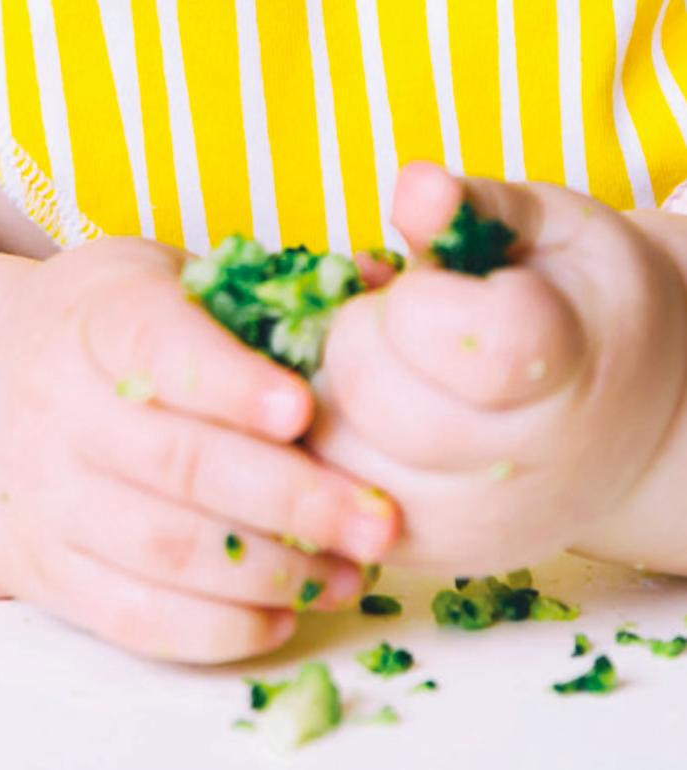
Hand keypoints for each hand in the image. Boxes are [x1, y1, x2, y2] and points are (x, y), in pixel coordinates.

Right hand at [0, 237, 397, 662]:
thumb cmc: (99, 335)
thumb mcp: (156, 281)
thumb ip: (252, 291)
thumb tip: (378, 286)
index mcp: (92, 320)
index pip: (155, 345)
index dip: (228, 380)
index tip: (302, 410)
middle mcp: (55, 408)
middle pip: (178, 464)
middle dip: (291, 500)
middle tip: (380, 524)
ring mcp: (44, 498)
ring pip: (162, 549)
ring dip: (270, 573)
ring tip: (350, 575)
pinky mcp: (45, 570)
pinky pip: (131, 617)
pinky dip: (215, 628)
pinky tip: (283, 616)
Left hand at [308, 163, 686, 573]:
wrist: (630, 429)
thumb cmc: (579, 309)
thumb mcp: (552, 233)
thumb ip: (478, 206)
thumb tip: (413, 184)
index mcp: (567, 364)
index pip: (448, 334)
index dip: (413, 302)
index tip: (427, 292)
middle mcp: (524, 465)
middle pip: (375, 400)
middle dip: (354, 346)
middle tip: (388, 331)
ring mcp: (475, 525)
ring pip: (335, 458)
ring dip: (327, 401)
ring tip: (375, 376)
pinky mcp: (428, 557)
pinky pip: (330, 506)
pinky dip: (325, 455)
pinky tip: (362, 423)